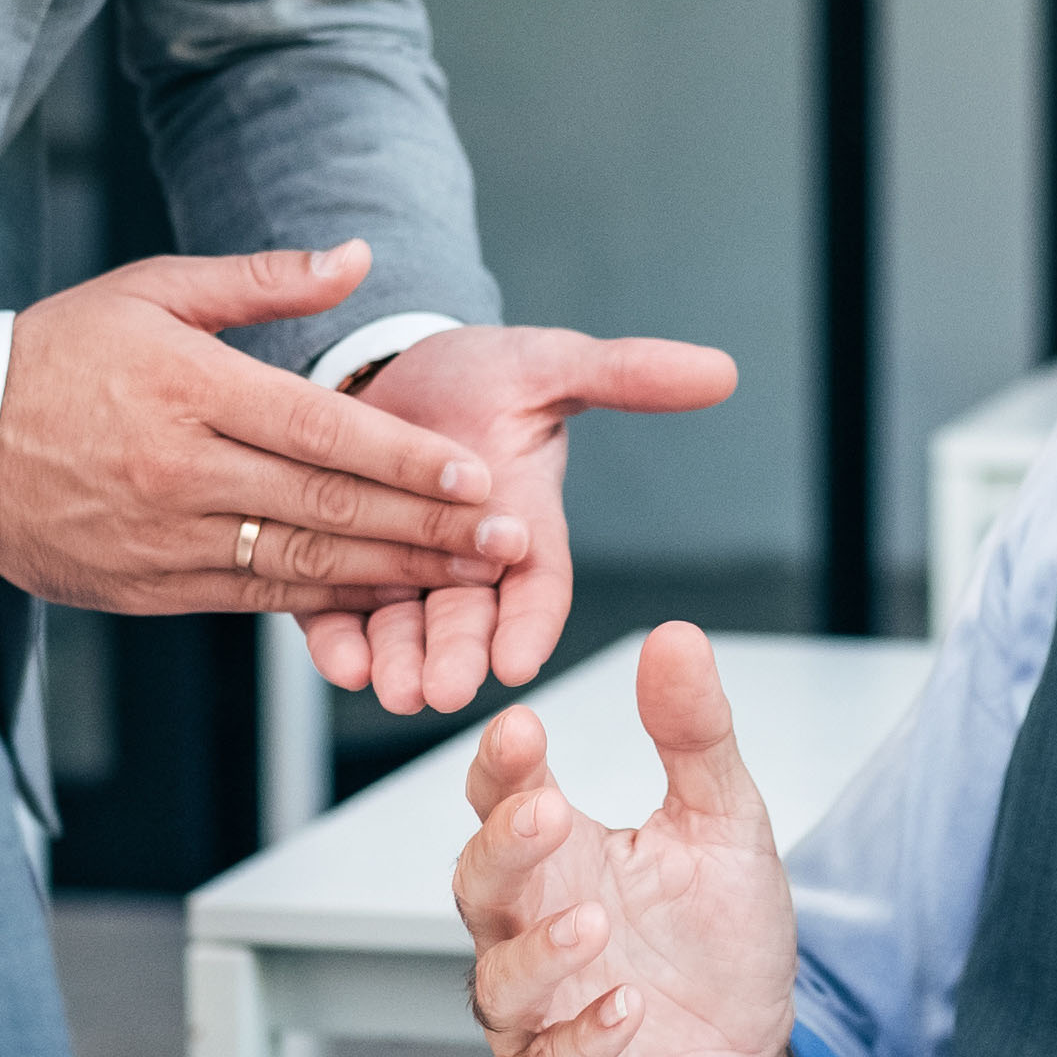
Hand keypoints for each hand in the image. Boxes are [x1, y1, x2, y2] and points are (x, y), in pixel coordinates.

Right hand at [0, 241, 526, 614]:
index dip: (407, 460)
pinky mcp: (151, 588)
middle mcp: (183, 471)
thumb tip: (357, 257)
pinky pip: (258, 600)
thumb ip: (263, 279)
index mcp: (192, 389)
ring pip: (303, 565)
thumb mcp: (154, 289)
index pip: (321, 432)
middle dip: (430, 528)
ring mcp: (166, 538)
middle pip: (329, 508)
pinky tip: (388, 598)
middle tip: (508, 542)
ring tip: (470, 578)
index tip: (480, 477)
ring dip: (395, 574)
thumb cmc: (59, 351)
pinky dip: (329, 603)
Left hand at [300, 324, 737, 716]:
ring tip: (393, 690)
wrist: (388, 365)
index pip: (539, 585)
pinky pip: (337, 612)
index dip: (531, 623)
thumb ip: (627, 375)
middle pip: (469, 618)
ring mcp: (402, 567)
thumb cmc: (476, 372)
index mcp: (524, 523)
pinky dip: (338, 641)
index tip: (520, 660)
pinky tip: (340, 661)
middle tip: (447, 691)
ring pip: (406, 628)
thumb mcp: (549, 365)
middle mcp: (465, 559)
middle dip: (459, 655)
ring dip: (400, 661)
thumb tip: (719, 371)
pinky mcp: (339, 564)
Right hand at [453, 621, 799, 1056]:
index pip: (504, 799)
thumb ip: (695, 736)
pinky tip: (622, 1008)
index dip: (504, 764)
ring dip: (539, 948)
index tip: (525, 726)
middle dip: (505, 844)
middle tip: (545, 808)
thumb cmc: (719, 944)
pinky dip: (579, 1040)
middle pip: (479, 882)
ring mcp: (535, 1018)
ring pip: (498, 981)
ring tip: (593, 918)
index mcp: (560, 858)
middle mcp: (529, 932)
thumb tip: (674, 635)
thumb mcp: (725, 827)